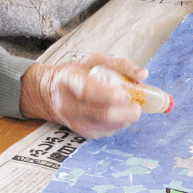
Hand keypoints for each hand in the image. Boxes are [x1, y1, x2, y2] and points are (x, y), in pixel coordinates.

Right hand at [20, 54, 145, 137]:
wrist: (50, 93)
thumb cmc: (76, 74)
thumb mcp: (94, 61)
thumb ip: (119, 65)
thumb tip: (142, 74)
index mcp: (69, 80)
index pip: (87, 90)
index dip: (109, 94)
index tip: (125, 93)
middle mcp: (69, 104)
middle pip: (102, 113)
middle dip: (126, 110)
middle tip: (137, 104)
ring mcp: (75, 121)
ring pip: (108, 125)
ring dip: (125, 117)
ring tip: (128, 106)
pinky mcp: (82, 132)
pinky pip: (107, 131)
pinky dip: (119, 123)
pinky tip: (118, 113)